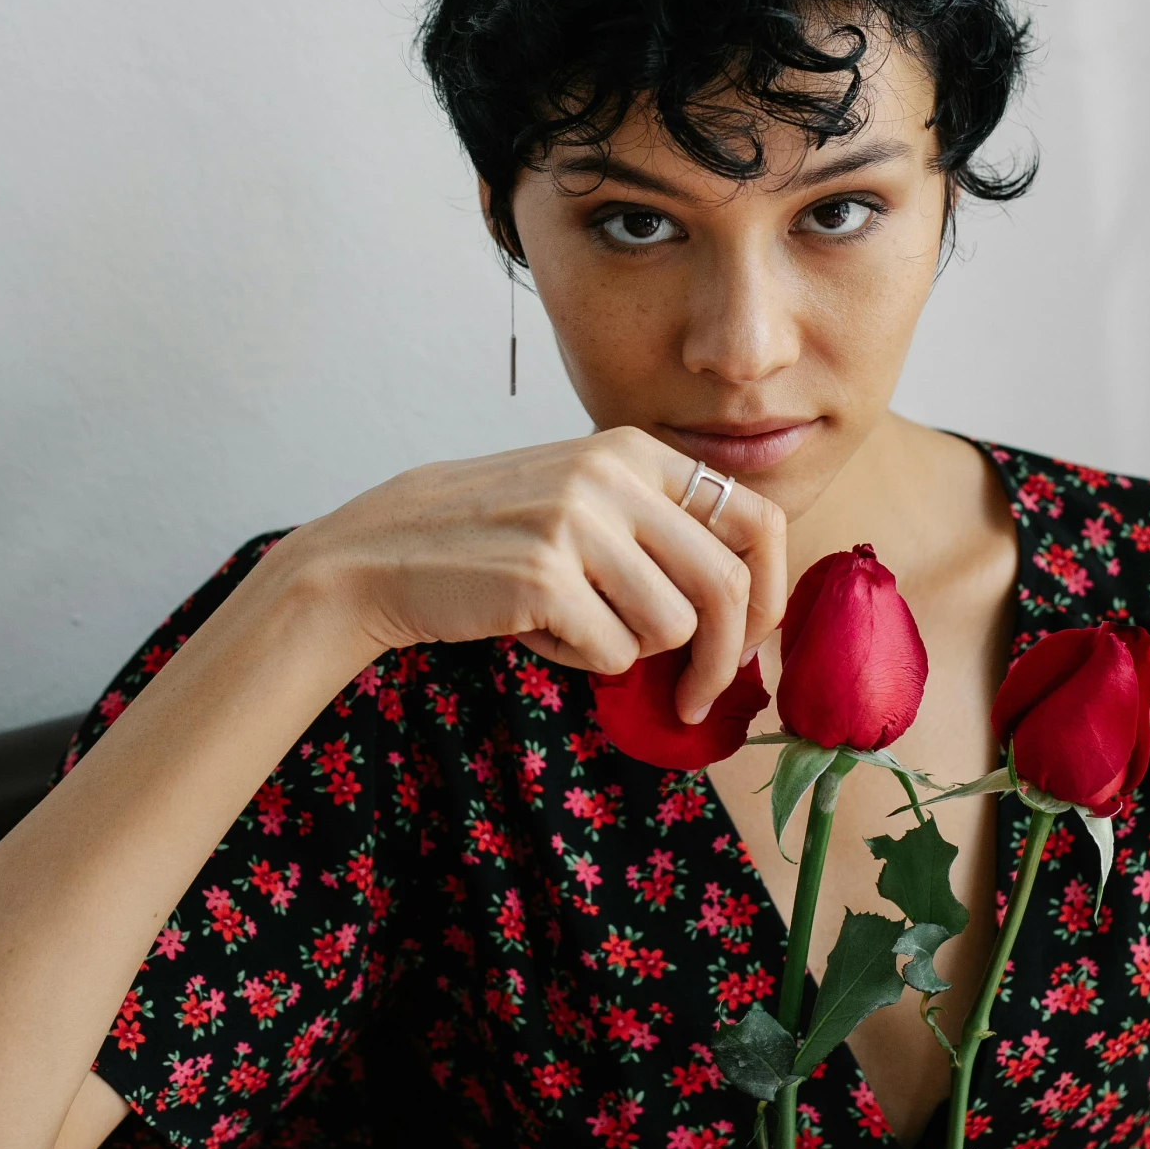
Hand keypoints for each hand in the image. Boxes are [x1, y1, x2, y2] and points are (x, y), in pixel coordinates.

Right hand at [283, 428, 786, 722]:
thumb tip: (750, 610)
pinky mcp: (545, 576)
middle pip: (725, 586)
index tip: (752, 639)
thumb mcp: (583, 500)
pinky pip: (612, 653)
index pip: (755, 518)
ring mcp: (578, 522)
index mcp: (635, 450)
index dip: (769, 591)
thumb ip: (658, 530)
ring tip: (570, 625)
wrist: (380, 552)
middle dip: (724, 659)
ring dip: (628, 651)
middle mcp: (614, 474)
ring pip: (671, 628)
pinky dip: (580, 660)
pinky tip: (535, 631)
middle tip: (696, 698)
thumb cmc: (492, 538)